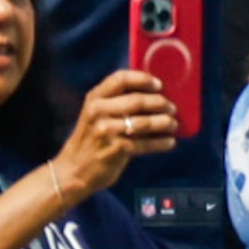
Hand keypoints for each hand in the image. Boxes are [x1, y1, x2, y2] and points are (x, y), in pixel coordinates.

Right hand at [52, 69, 178, 198]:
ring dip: (164, 123)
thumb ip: (116, 101)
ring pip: (144, 122)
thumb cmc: (92, 138)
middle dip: (160, 103)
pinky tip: (170, 142)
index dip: (143, 79)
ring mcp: (106, 131)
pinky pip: (145, 144)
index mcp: (95, 98)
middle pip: (137, 101)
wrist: (74, 169)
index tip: (159, 85)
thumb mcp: (96, 114)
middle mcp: (98, 111)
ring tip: (173, 124)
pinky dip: (161, 143)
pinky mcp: (116, 149)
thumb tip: (153, 93)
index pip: (120, 78)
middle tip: (172, 108)